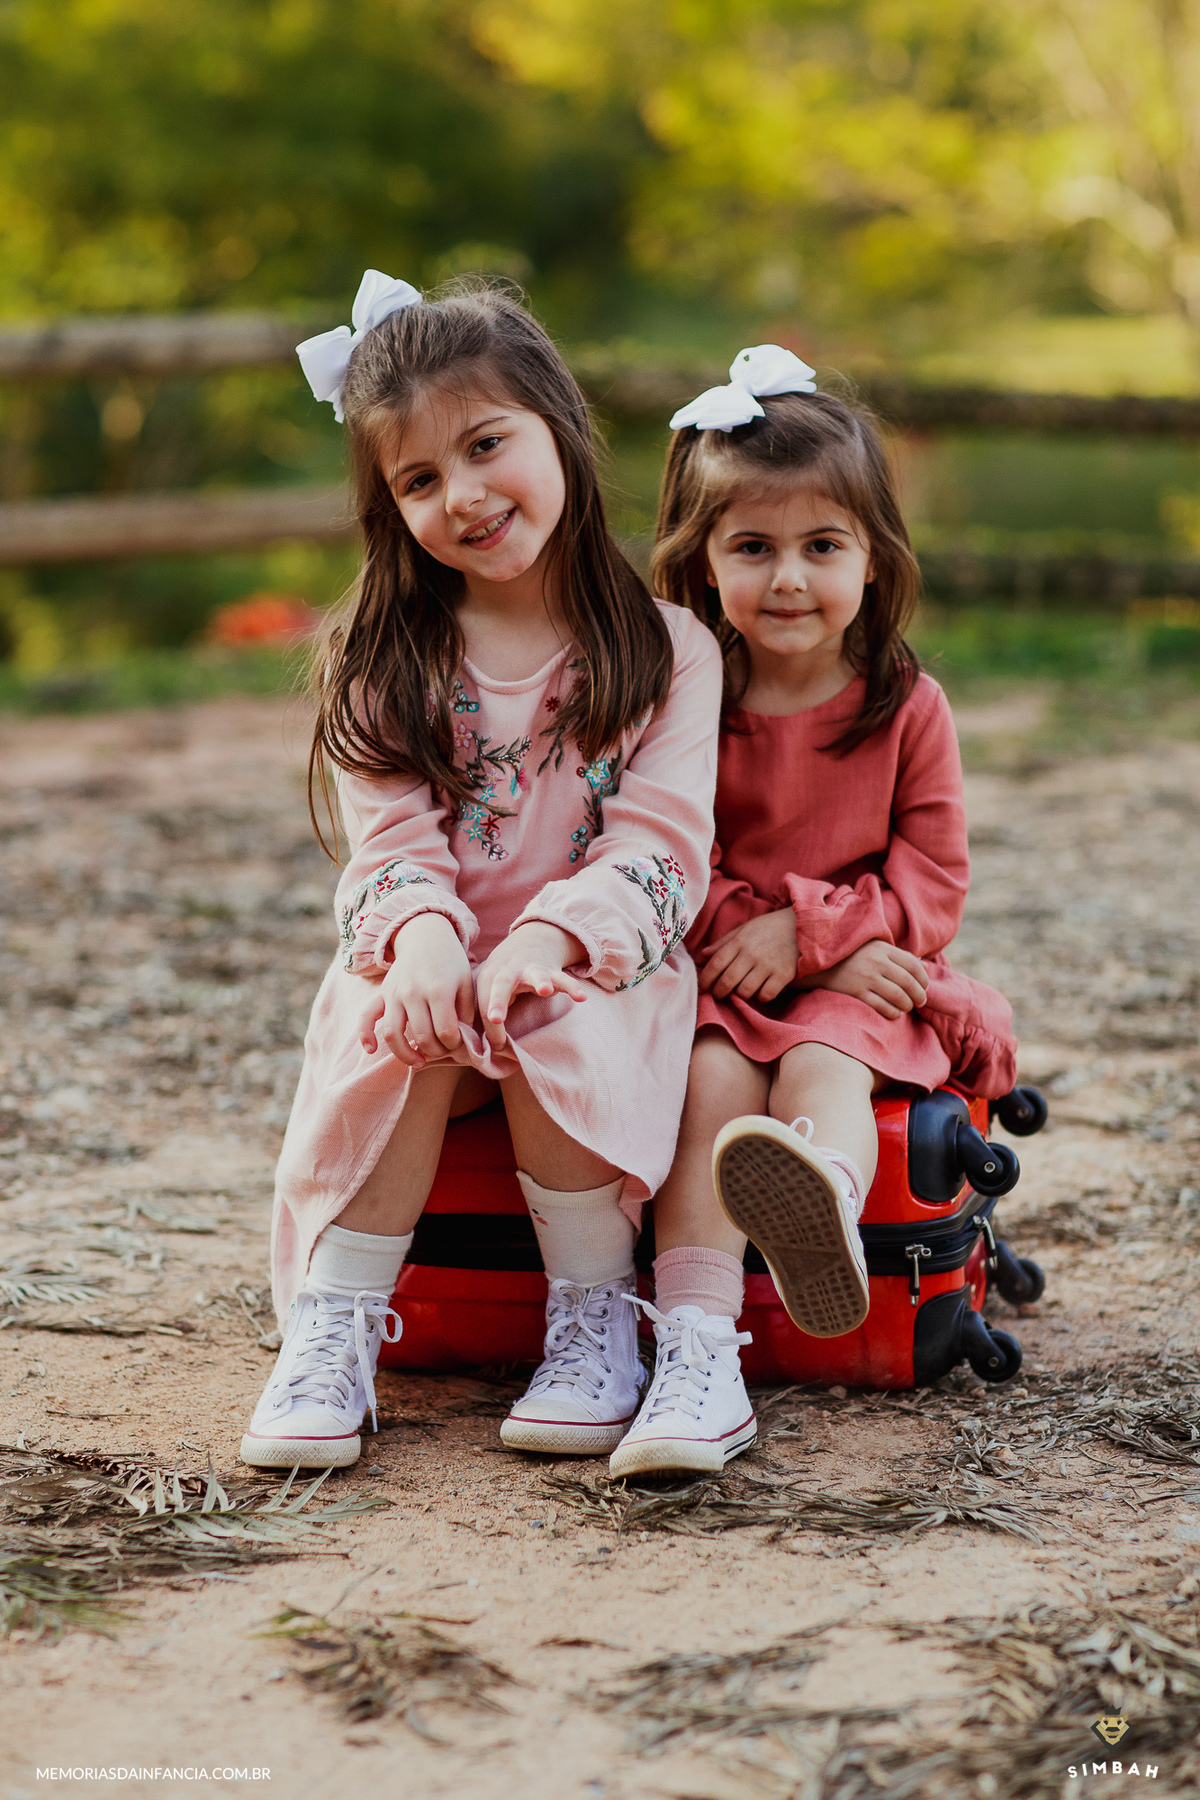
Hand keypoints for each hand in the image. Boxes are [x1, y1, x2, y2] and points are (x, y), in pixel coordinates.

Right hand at [359, 912, 474, 1067]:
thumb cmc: (451, 964)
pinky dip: (365, 1035)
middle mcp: (413, 993)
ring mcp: (394, 994)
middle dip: (436, 1051)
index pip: (446, 1032)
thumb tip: (461, 1042)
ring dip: (405, 1054)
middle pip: (422, 1036)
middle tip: (443, 1050)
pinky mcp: (382, 994)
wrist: (426, 937)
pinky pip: (366, 1017)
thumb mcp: (466, 984)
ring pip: (392, 1034)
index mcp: (439, 990)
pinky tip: (370, 1050)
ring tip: (418, 1061)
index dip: (454, 1044)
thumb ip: (465, 1013)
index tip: (458, 1041)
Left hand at [476, 922, 588, 1050]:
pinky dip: (572, 987)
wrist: (532, 939)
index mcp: (489, 976)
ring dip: (541, 981)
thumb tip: (488, 1046)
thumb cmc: (506, 973)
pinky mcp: (552, 970)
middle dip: (497, 1001)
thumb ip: (488, 1010)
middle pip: (500, 984)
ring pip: (536, 974)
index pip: (485, 1006)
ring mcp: (532, 968)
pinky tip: (581, 997)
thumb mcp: (491, 986)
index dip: (490, 1028)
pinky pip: (563, 979)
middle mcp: (509, 970)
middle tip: (495, 1019)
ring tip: (545, 990)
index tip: (497, 1047)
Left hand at [697, 907, 797, 1001]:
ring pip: (745, 991)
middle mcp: (751, 954)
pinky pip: (766, 995)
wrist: (803, 924)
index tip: (703, 987)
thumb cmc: (770, 927)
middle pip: (727, 981)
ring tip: (741, 991)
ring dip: (740, 995)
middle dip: (719, 992)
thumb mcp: (746, 928)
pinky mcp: (784, 974)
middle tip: (718, 995)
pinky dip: (761, 996)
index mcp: (740, 941)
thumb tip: (704, 954)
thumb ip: (724, 942)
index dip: (706, 978)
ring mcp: (768, 965)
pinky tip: (761, 990)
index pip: (716, 963)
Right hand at [800, 939, 928, 1019]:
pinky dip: (893, 1013)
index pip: (913, 965)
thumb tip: (926, 967)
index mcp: (883, 948)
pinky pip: (882, 1007)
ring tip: (907, 1007)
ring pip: (898, 996)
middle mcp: (876, 961)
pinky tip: (895, 1013)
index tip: (925, 987)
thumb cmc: (854, 956)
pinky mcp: (856, 992)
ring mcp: (866, 977)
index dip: (923, 979)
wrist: (821, 963)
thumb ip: (901, 957)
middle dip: (919, 995)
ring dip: (907, 1005)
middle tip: (920, 1001)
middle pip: (909, 982)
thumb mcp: (877, 949)